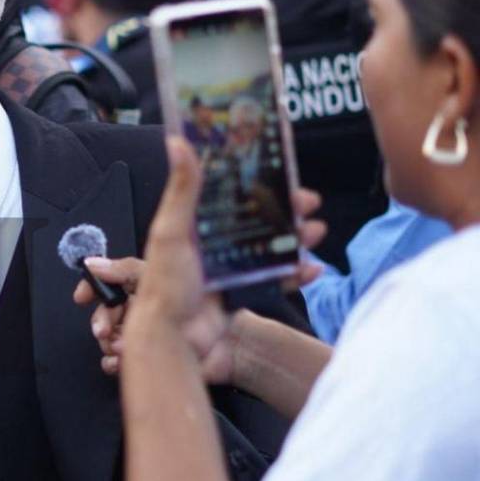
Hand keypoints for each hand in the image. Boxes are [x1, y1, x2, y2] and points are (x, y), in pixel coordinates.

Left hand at [75, 139, 327, 378]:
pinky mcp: (240, 292)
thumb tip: (178, 142)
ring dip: (296, 238)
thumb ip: (181, 190)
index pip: (229, 192)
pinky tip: (312, 269)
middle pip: (257, 218)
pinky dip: (295, 275)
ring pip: (271, 247)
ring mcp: (228, 268)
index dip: (255, 180)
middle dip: (286, 209)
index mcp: (194, 223)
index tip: (280, 168)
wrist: (172, 337)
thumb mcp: (171, 231)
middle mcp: (212, 243)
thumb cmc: (164, 285)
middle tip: (309, 201)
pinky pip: (275, 280)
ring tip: (316, 231)